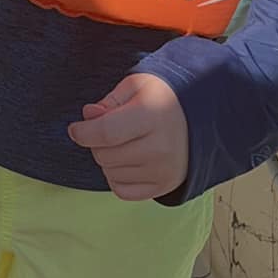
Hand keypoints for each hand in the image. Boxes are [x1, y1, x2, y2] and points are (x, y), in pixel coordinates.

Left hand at [68, 73, 188, 201]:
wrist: (202, 119)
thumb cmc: (163, 99)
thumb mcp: (136, 86)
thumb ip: (109, 101)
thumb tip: (88, 116)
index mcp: (152, 115)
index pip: (105, 133)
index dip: (83, 132)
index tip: (75, 129)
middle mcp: (160, 147)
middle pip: (104, 155)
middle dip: (96, 143)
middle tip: (108, 131)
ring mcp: (163, 170)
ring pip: (110, 173)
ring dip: (107, 159)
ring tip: (123, 143)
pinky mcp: (165, 186)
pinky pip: (122, 190)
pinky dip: (117, 177)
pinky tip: (128, 161)